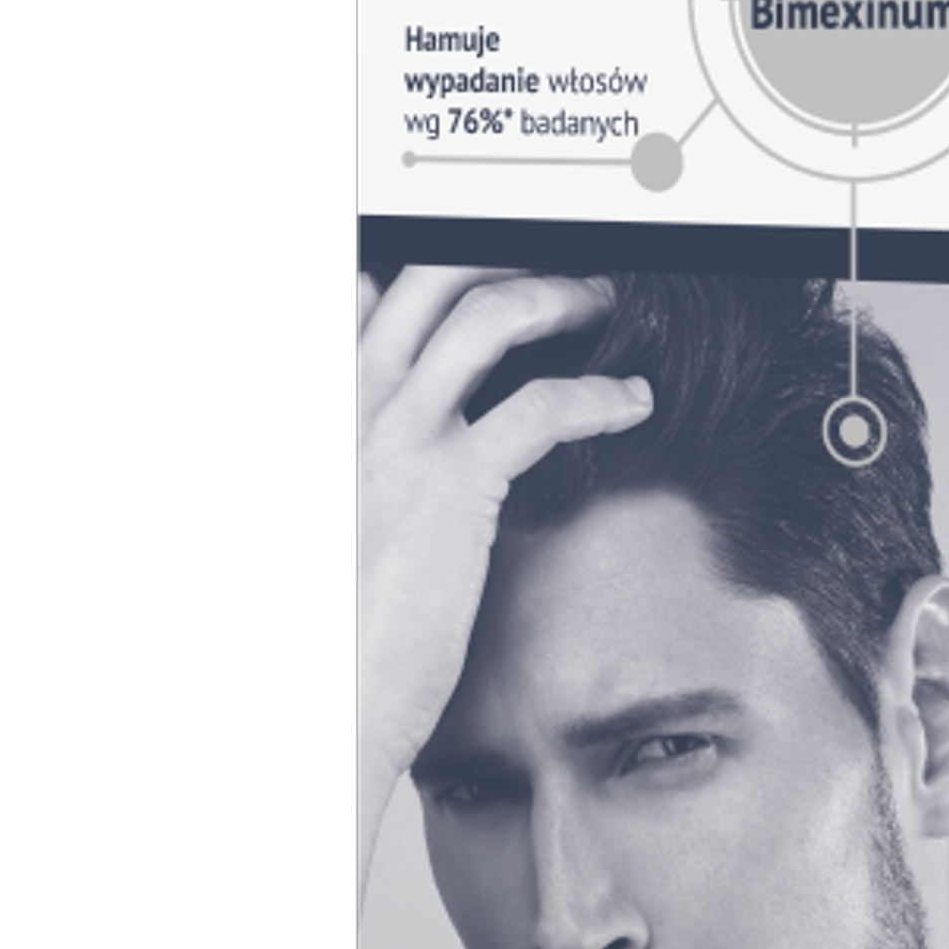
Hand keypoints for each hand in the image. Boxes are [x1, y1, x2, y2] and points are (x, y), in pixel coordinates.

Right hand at [357, 268, 650, 909]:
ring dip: (561, 297)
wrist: (319, 697)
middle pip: (435, 272)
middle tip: (563, 263)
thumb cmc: (333, 605)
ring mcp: (397, 436)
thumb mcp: (332, 492)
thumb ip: (357, 420)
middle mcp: (350, 399)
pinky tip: (630, 400)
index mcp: (320, 395)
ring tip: (604, 305)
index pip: (369, 283)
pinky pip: (540, 406)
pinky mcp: (451, 487)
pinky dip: (599, 392)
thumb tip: (393, 364)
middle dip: (510, 252)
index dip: (441, 258)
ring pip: (490, 316)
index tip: (498, 255)